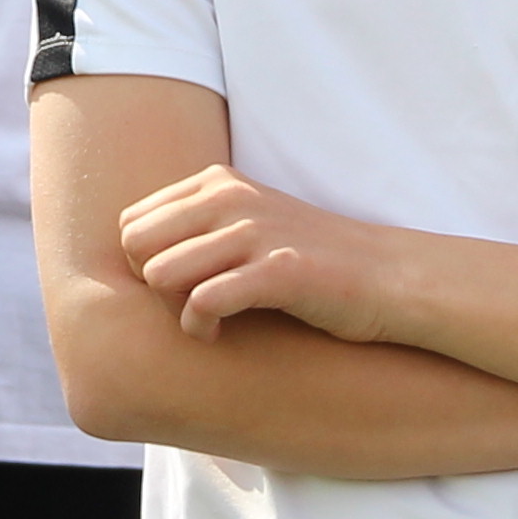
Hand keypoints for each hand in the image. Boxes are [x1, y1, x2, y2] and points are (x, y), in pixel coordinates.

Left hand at [125, 166, 406, 343]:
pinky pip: (203, 301)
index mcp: (218, 183)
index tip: (178, 288)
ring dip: (173, 311)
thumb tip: (129, 256)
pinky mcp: (280, 271)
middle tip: (186, 308)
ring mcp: (257, 232)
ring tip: (206, 323)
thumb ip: (195, 228)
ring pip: (160, 273)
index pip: (130, 223)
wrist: (388, 277)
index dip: (142, 264)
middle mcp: (231, 199)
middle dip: (149, 287)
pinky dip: (200, 328)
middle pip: (135, 247)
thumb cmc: (309, 261)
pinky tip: (220, 335)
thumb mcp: (247, 225)